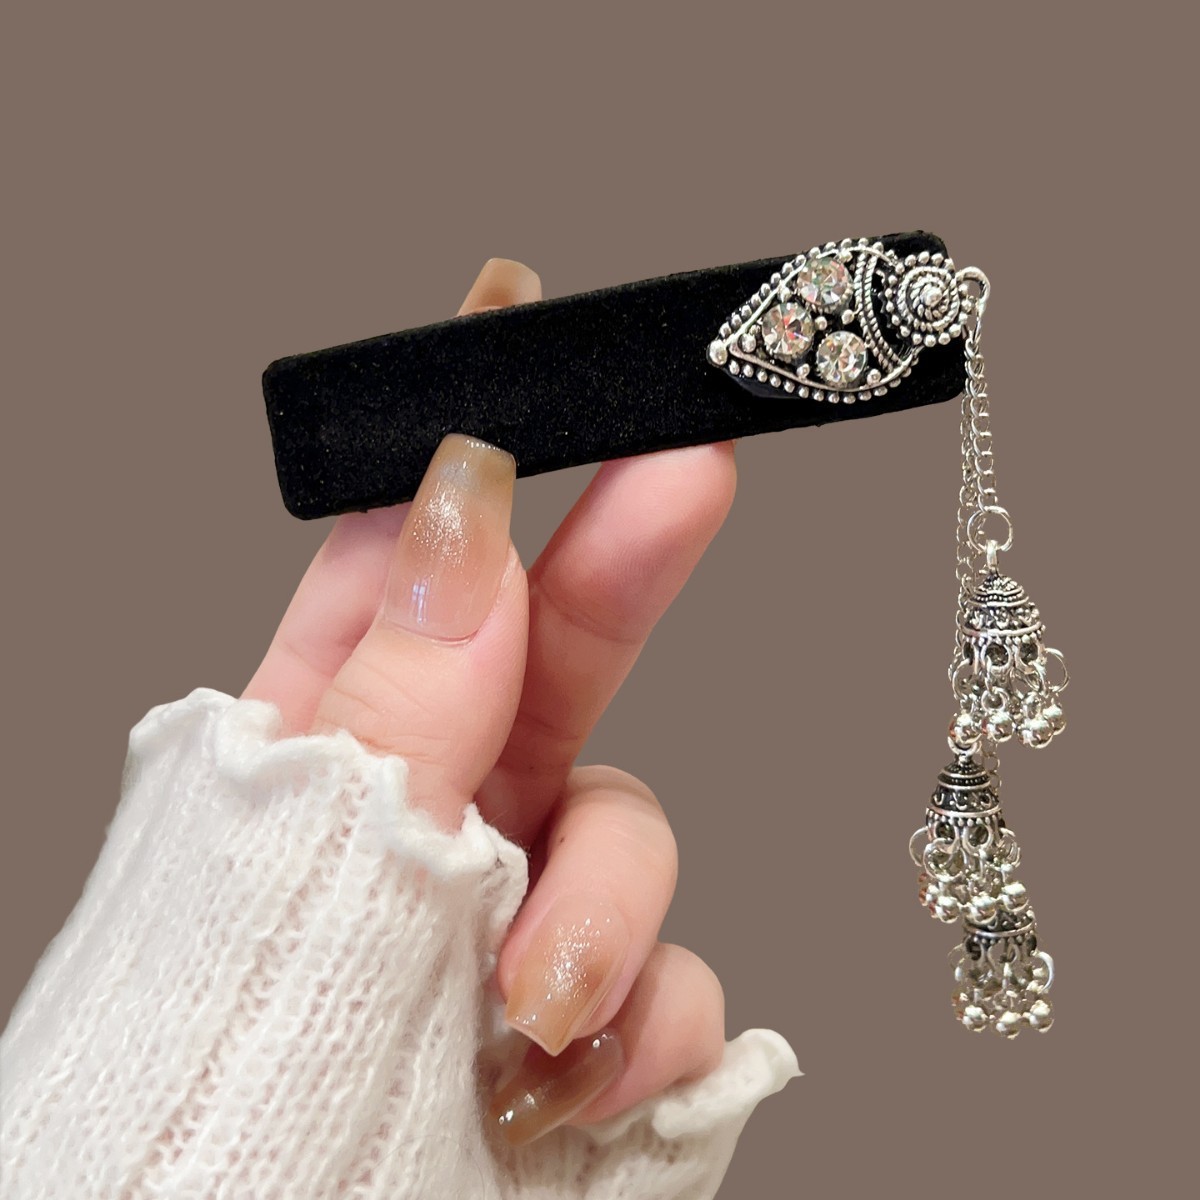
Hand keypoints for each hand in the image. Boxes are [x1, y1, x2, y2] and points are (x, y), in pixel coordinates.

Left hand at [242, 258, 737, 1146]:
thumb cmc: (233, 1080)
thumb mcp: (311, 864)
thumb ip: (402, 693)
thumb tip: (459, 502)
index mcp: (332, 758)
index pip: (404, 567)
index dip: (465, 446)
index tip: (516, 330)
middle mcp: (436, 819)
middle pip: (556, 652)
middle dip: (623, 563)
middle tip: (689, 463)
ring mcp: (522, 911)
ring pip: (638, 834)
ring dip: (606, 913)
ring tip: (529, 1004)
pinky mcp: (596, 1014)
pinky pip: (675, 976)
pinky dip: (636, 1026)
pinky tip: (561, 1082)